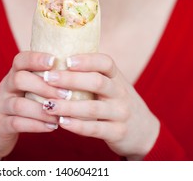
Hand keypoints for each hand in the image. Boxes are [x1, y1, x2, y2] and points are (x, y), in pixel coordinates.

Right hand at [0, 51, 63, 159]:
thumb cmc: (19, 106)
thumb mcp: (26, 89)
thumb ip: (43, 80)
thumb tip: (75, 72)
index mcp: (13, 75)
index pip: (20, 60)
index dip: (36, 58)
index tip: (54, 61)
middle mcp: (5, 88)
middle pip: (19, 79)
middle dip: (44, 86)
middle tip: (66, 94)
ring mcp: (1, 107)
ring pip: (19, 105)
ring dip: (42, 110)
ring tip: (60, 115)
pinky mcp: (0, 125)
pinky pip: (17, 123)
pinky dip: (36, 125)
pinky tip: (52, 126)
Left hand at [41, 53, 159, 159]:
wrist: (144, 131)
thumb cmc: (116, 102)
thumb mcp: (111, 85)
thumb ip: (90, 75)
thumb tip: (55, 59)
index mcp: (117, 77)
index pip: (106, 62)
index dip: (86, 60)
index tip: (66, 60)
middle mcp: (120, 93)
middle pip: (97, 82)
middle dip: (70, 79)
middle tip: (47, 78)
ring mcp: (121, 113)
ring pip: (93, 108)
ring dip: (68, 106)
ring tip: (48, 104)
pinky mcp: (118, 132)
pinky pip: (95, 129)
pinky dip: (77, 126)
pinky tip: (61, 122)